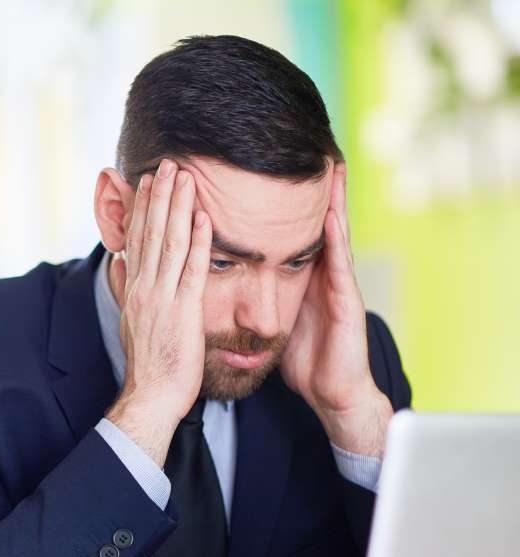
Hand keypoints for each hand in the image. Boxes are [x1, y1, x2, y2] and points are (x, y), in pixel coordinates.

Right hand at [105, 159, 212, 465]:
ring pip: (169, 243)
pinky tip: (203, 217)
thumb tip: (117, 261)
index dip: (143, 206)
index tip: (149, 179)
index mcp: (133, 287)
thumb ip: (124, 286)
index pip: (137, 238)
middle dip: (160, 195)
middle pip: (151, 232)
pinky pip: (192, 270)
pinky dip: (198, 242)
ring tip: (184, 176)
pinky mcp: (183, 311)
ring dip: (177, 207)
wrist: (151, 394)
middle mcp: (144, 287)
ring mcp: (162, 297)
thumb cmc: (148, 363)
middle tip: (168, 163)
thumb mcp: (130, 319)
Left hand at [280, 163, 391, 455]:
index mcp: (299, 276)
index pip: (286, 230)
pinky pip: (338, 264)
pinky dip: (335, 238)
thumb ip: (260, 296)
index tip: (266, 169)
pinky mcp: (345, 301)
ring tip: (328, 165)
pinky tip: (329, 215)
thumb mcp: (274, 320)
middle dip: (311, 188)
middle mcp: (320, 273)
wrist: (330, 394)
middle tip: (310, 147)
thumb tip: (226, 281)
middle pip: (314, 222)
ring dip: (331, 200)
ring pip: (331, 233)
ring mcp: (335, 284)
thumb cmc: (303, 358)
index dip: (276, 202)